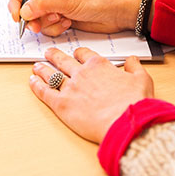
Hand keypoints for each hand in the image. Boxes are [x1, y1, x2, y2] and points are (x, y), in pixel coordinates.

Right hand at [8, 0, 141, 35]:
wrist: (117, 12)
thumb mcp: (66, 0)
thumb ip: (41, 4)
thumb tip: (23, 10)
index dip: (17, 1)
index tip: (17, 16)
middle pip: (28, 5)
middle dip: (33, 17)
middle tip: (37, 26)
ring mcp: (56, 4)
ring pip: (38, 18)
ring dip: (47, 23)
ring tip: (61, 20)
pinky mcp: (61, 17)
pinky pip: (48, 26)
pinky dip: (55, 28)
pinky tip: (68, 23)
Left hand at [29, 47, 153, 142]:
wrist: (126, 123)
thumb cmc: (135, 103)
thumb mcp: (142, 79)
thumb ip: (135, 67)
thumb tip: (132, 60)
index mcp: (99, 66)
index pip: (84, 54)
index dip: (78, 54)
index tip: (75, 54)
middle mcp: (82, 73)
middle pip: (63, 61)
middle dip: (54, 56)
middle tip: (48, 53)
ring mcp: (70, 88)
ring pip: (51, 74)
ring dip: (42, 69)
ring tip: (36, 67)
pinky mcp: (61, 104)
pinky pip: (44, 92)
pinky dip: (36, 86)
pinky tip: (32, 82)